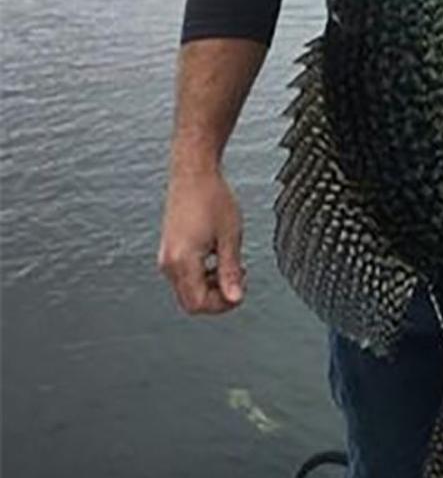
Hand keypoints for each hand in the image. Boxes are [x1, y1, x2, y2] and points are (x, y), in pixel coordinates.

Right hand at [157, 169, 245, 314]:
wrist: (193, 172)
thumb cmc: (213, 197)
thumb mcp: (230, 236)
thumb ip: (231, 271)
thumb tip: (235, 298)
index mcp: (183, 261)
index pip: (198, 304)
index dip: (222, 305)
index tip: (240, 290)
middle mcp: (169, 263)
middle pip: (190, 302)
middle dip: (216, 297)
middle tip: (238, 278)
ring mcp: (166, 257)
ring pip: (187, 290)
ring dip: (210, 286)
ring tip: (231, 264)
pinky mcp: (169, 249)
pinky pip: (184, 276)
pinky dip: (202, 275)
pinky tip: (217, 256)